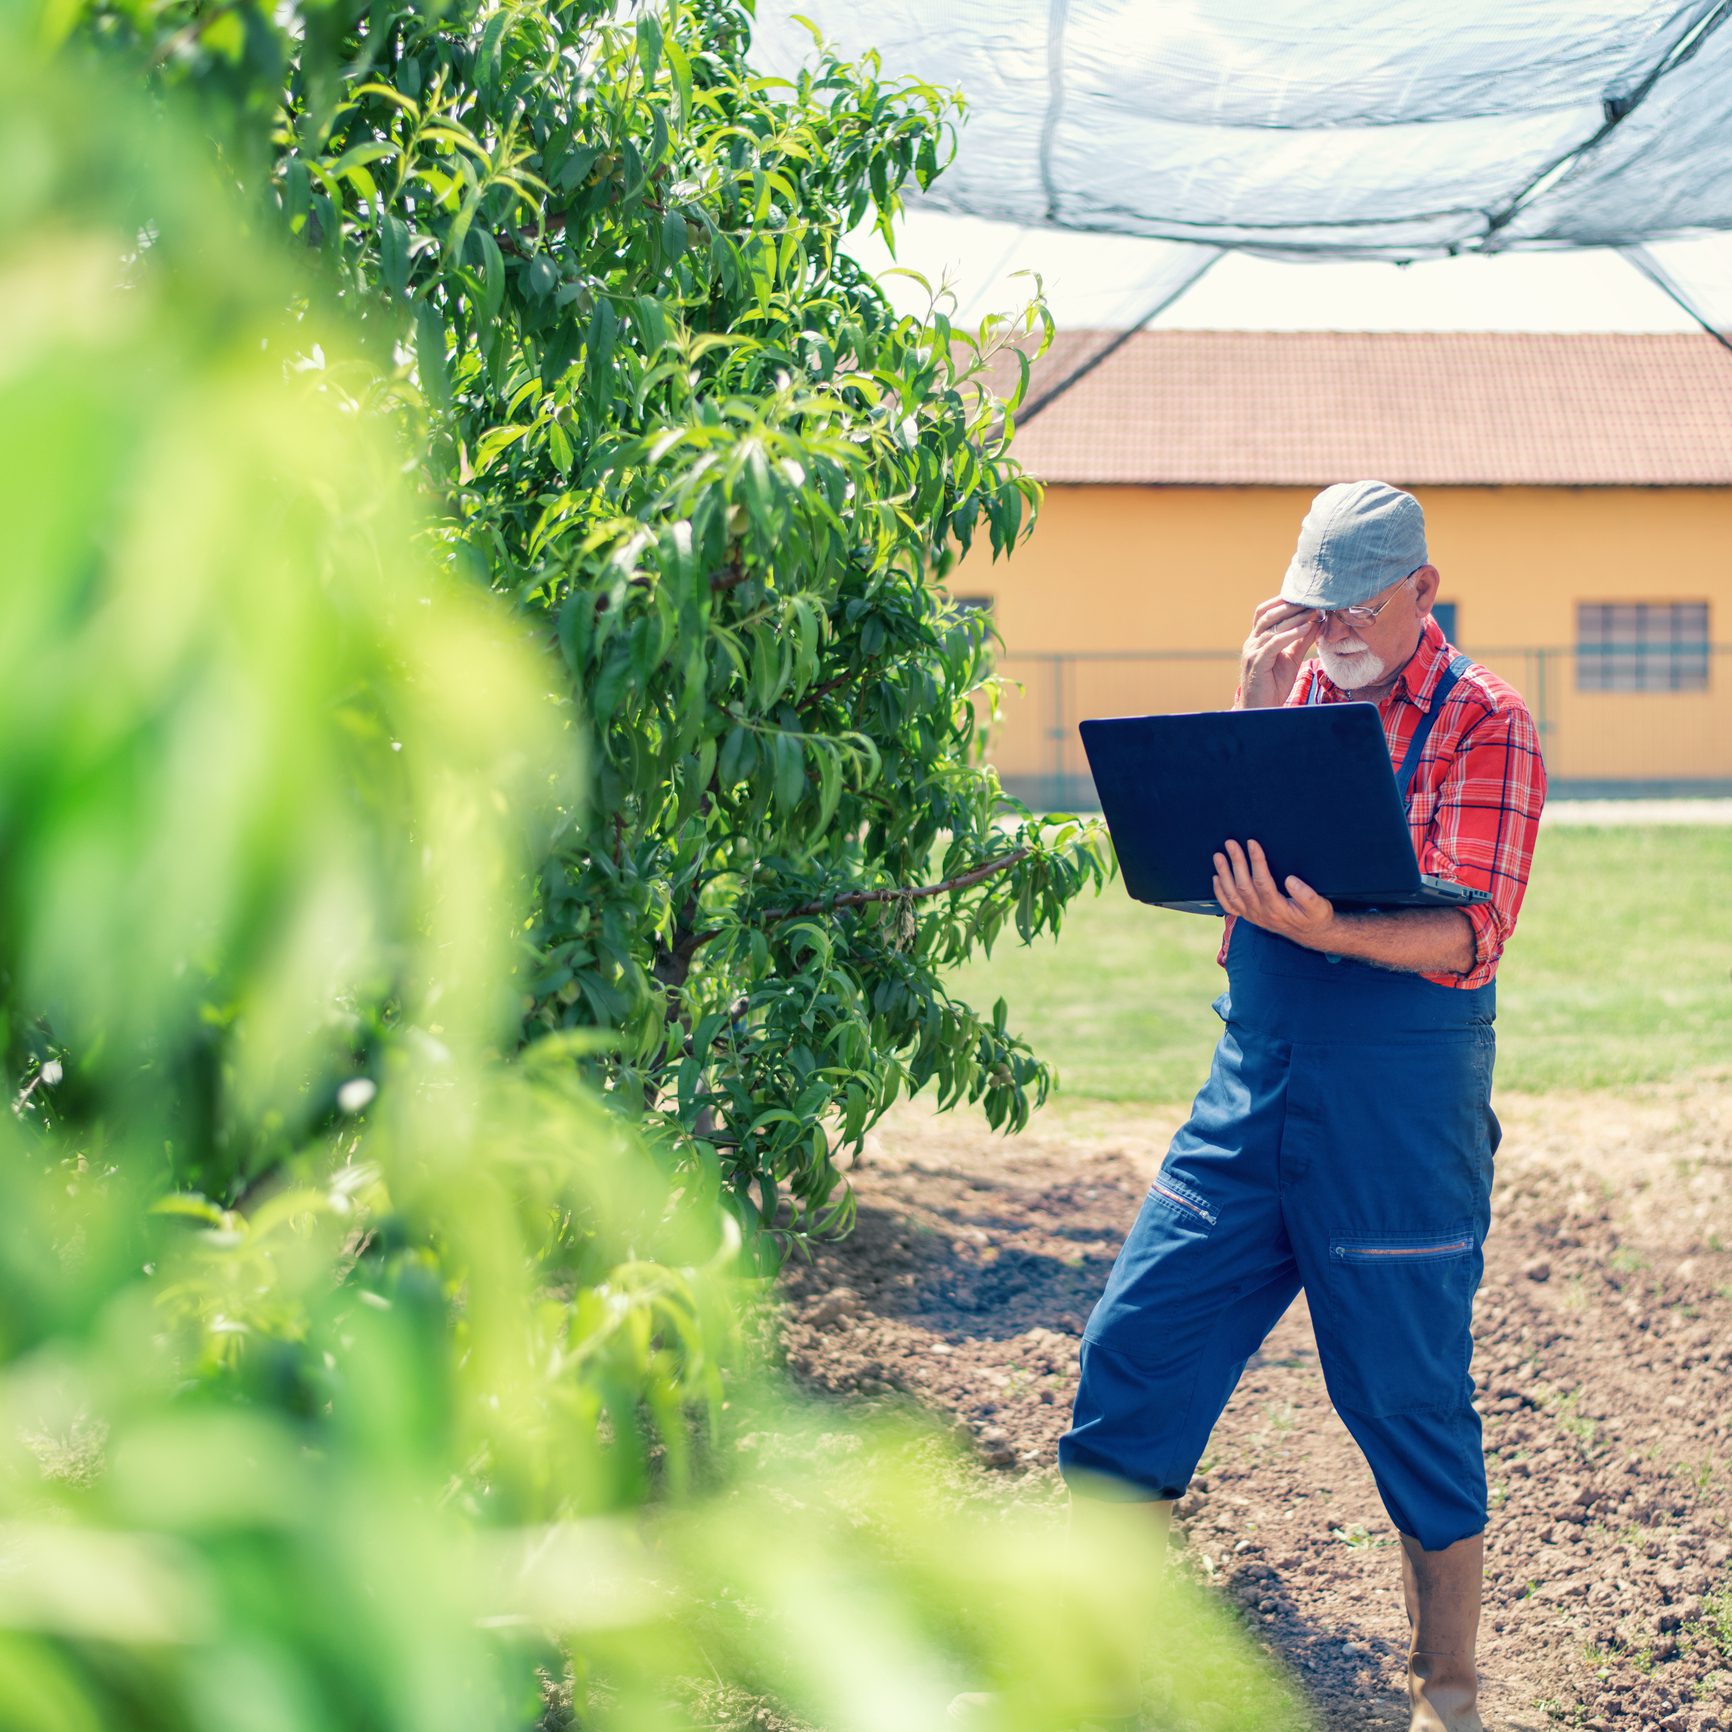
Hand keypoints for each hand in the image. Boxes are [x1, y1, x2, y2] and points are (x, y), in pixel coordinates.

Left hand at [1213, 839, 1335, 944]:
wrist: (1311, 934)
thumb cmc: (1315, 917)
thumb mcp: (1319, 907)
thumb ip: (1307, 895)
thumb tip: (1291, 880)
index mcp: (1277, 909)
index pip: (1262, 882)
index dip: (1256, 861)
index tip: (1252, 844)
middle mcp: (1261, 913)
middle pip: (1243, 886)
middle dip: (1236, 862)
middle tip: (1231, 844)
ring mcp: (1253, 915)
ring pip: (1232, 895)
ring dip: (1224, 874)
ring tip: (1219, 856)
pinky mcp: (1249, 916)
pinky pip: (1229, 906)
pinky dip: (1220, 892)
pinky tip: (1216, 878)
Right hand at [1236, 597, 1319, 708]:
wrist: (1261, 710)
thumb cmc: (1273, 686)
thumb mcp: (1291, 659)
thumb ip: (1300, 641)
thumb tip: (1316, 623)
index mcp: (1257, 640)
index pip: (1265, 612)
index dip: (1281, 601)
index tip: (1304, 595)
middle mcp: (1251, 642)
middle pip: (1268, 615)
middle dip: (1290, 605)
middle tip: (1312, 599)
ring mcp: (1252, 652)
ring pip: (1272, 627)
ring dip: (1294, 618)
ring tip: (1313, 612)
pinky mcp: (1257, 663)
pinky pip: (1274, 643)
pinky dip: (1290, 634)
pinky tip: (1305, 628)